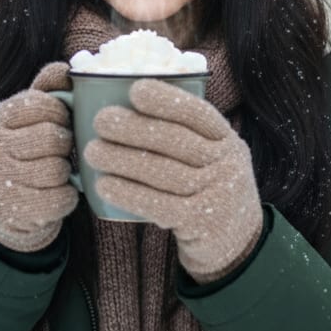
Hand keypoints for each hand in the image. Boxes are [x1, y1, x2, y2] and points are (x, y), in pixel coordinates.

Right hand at [0, 62, 77, 252]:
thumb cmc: (17, 153)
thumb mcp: (22, 120)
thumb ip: (44, 90)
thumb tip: (68, 68)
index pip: (38, 103)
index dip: (60, 111)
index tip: (60, 121)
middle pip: (51, 137)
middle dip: (65, 142)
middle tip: (61, 148)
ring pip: (57, 168)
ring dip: (66, 171)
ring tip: (58, 170)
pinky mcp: (14, 213)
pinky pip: (61, 198)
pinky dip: (68, 196)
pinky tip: (58, 192)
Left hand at [85, 78, 263, 281]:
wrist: (238, 241)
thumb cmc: (210, 186)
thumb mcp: (214, 156)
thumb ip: (188, 134)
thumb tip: (127, 102)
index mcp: (227, 140)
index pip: (199, 114)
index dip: (166, 101)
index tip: (134, 89)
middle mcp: (227, 164)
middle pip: (176, 141)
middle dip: (134, 128)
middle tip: (100, 120)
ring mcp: (217, 195)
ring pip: (164, 173)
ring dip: (123, 160)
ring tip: (92, 151)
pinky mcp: (200, 224)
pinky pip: (159, 206)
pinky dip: (129, 194)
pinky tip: (103, 185)